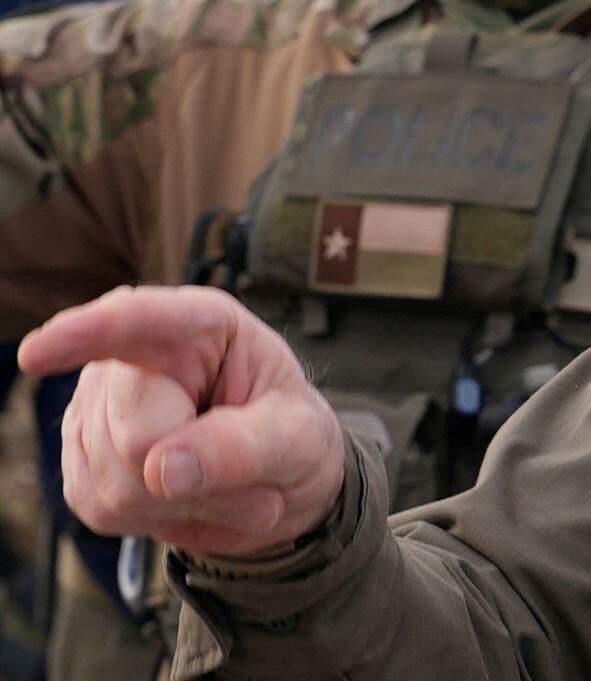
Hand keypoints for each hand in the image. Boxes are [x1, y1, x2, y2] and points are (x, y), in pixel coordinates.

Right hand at [19, 286, 344, 557]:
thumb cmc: (290, 433)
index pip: (135, 322)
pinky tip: (193, 500)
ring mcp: (95, 411)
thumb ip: (244, 447)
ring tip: (228, 483)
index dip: (84, 335)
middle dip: (196, 474)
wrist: (276, 475)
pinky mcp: (81, 464)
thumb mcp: (299, 436)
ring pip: (115, 483)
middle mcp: (131, 358)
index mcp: (197, 325)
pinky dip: (160, 521)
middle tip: (254, 474)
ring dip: (185, 504)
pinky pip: (104, 510)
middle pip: (133, 438)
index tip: (38, 351)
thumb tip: (162, 471)